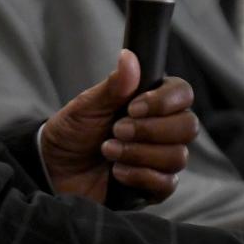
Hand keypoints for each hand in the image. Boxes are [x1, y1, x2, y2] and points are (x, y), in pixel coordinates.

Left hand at [41, 49, 195, 203]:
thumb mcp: (87, 106)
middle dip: (150, 130)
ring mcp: (161, 159)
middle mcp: (163, 129)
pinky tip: (117, 172)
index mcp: (152, 102)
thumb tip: (128, 56)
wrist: (54, 169)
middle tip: (117, 130)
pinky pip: (167, 183)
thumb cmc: (73, 132)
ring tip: (109, 150)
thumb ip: (113, 86)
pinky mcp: (154, 187)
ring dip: (139, 153)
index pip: (183, 93)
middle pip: (188, 126)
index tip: (133, 107)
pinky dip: (140, 176)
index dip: (165, 101)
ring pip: (178, 156)